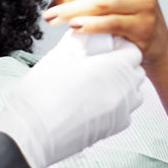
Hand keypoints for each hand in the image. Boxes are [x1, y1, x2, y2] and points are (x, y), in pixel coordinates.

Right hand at [0, 31, 145, 167]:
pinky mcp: (112, 129)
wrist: (32, 134)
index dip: (117, 45)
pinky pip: (124, 111)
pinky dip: (115, 103)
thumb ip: (77, 42)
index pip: (132, 51)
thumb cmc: (41, 96)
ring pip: (133, 92)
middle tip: (97, 61)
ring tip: (95, 81)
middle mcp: (123, 92)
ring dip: (121, 83)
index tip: (101, 45)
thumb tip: (83, 33)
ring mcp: (120, 113)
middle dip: (121, 63)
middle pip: (135, 71)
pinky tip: (92, 100)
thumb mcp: (58, 57)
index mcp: (113, 69)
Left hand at [42, 0, 167, 69]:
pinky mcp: (142, 26)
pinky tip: (74, 26)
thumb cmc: (131, 15)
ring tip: (54, 18)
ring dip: (71, 11)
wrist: (157, 43)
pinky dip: (89, 24)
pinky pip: (109, 23)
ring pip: (99, 3)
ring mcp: (144, 4)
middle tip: (50, 8)